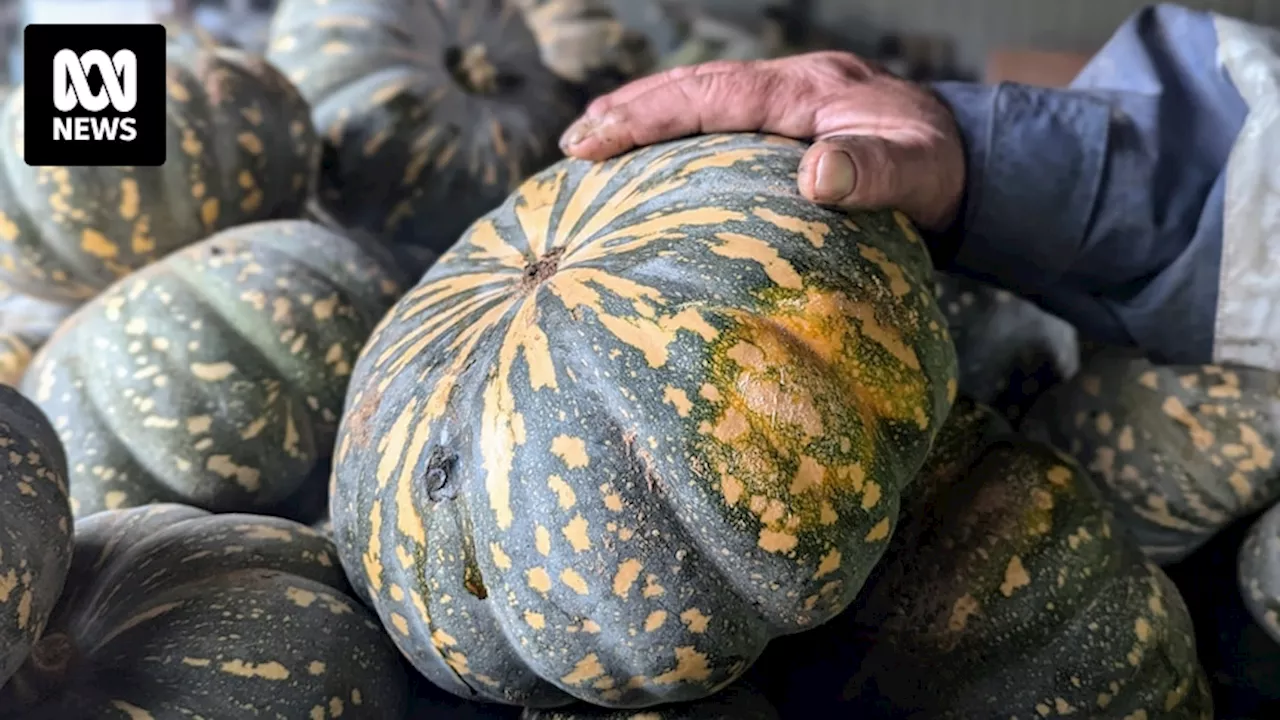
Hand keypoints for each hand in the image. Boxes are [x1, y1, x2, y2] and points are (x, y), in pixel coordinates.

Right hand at [558, 52, 964, 231]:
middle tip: (572, 145)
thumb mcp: (919, 173)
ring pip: (700, 95)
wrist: (966, 156)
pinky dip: (674, 127)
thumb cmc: (939, 170)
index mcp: (810, 90)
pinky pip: (717, 115)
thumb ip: (874, 172)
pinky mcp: (786, 118)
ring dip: (643, 115)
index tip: (594, 140)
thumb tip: (816, 177)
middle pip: (693, 86)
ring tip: (589, 143)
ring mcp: (786, 97)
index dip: (650, 114)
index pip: (714, 94)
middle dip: (629, 110)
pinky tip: (646, 155)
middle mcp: (791, 84)